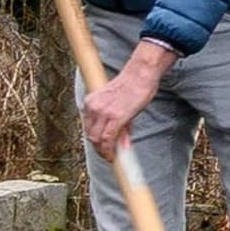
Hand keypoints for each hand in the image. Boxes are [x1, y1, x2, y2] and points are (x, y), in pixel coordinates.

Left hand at [80, 38, 172, 161]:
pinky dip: (109, 150)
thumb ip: (115, 120)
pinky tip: (113, 156)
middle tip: (107, 154)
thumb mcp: (117, 102)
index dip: (94, 140)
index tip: (100, 147)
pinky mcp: (115, 117)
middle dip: (98, 148)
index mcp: (91, 102)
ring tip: (111, 156)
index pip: (88, 126)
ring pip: (96, 139)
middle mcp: (93, 107)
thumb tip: (119, 140)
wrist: (141, 74)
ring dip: (103, 151)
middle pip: (90, 135)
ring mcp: (103, 112)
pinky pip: (108, 139)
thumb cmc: (133, 84)